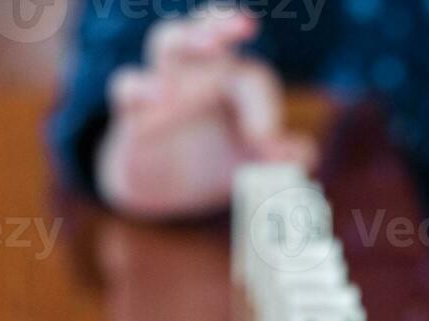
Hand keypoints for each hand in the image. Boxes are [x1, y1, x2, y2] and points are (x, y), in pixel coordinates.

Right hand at [95, 7, 314, 217]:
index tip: (266, 142)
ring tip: (211, 44)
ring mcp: (162, 85)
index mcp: (230, 79)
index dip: (264, 108)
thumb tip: (302, 153)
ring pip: (168, 41)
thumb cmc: (214, 161)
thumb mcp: (256, 166)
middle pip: (206, 28)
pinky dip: (141, 87)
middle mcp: (196, 71)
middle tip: (246, 25)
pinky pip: (127, 86)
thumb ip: (285, 160)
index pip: (251, 77)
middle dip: (224, 23)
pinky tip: (161, 97)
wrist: (166, 190)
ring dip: (189, 38)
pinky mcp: (133, 113)